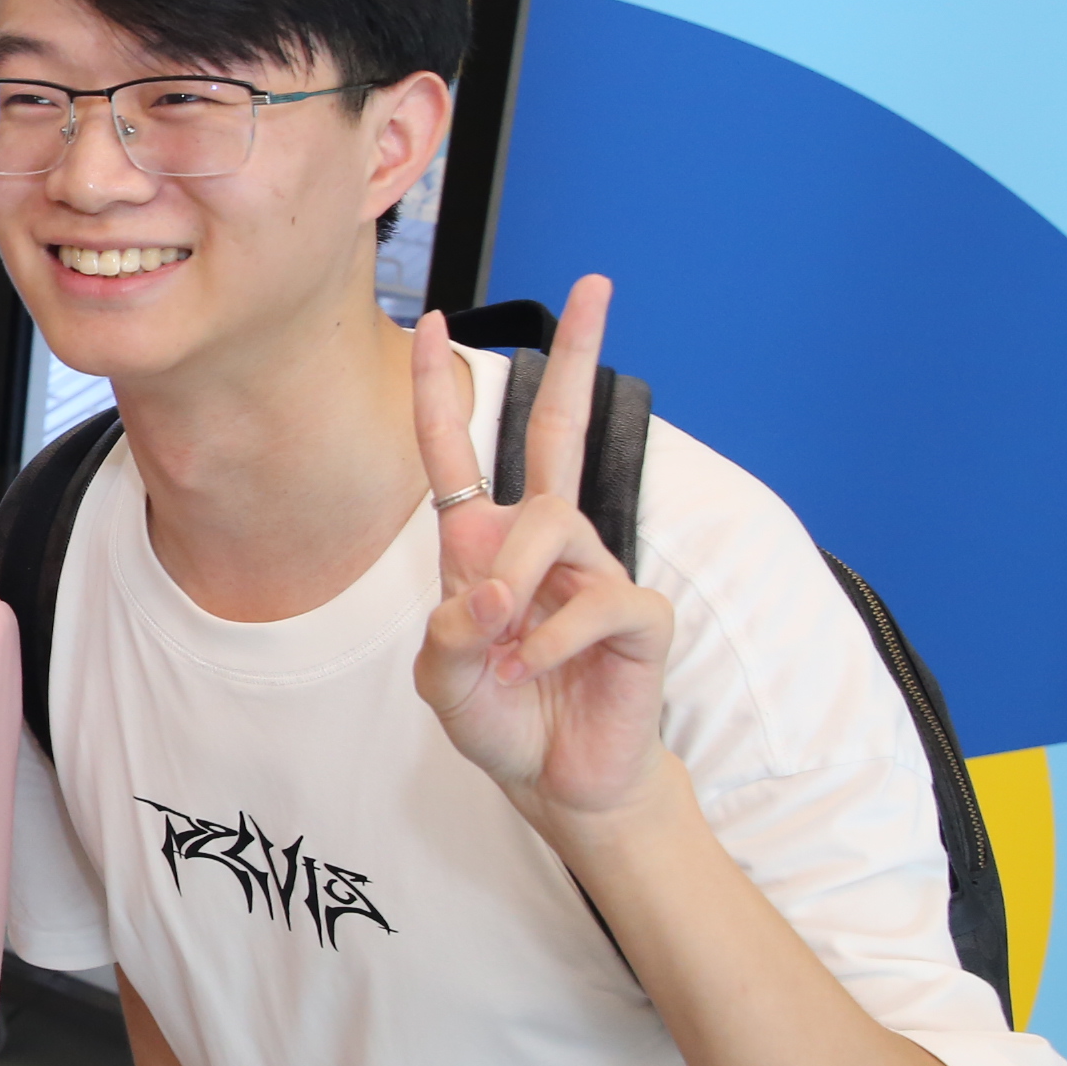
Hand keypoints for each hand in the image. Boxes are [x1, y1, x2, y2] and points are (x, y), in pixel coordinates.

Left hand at [411, 274, 678, 821]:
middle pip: (559, 429)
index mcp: (482, 545)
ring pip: (555, 525)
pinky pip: (597, 599)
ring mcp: (595, 570)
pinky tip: (537, 668)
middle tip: (596, 284)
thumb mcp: (443, 680)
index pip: (456, 450)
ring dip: (518, 585)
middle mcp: (542, 543)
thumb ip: (450, 636)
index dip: (436, 389)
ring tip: (505, 650)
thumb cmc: (500, 719)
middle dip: (578, 356)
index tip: (427, 320)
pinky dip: (554, 638)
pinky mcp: (639, 613)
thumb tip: (494, 596)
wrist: (556, 781)